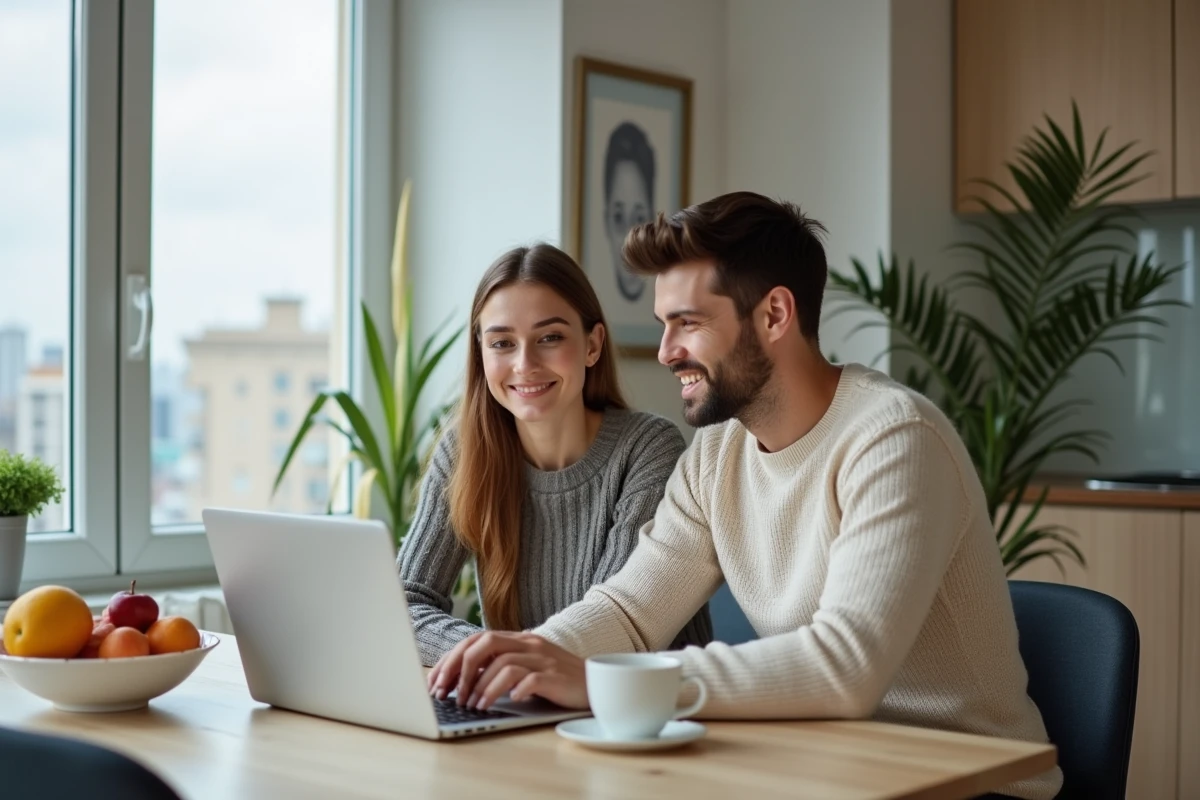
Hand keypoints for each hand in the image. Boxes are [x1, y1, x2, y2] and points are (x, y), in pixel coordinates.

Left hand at [427, 631, 588, 710]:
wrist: (596, 684)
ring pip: (503, 664)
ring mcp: (543, 658)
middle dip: (461, 670)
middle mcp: (529, 644)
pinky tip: (505, 702)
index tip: (436, 682)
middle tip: (450, 694)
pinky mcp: (556, 676)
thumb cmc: (557, 679)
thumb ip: (499, 666)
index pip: (476, 640)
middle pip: (485, 644)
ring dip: (482, 686)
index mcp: (519, 639)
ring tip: (473, 706)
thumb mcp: (525, 667)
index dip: (452, 659)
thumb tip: (461, 678)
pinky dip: (512, 690)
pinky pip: (529, 679)